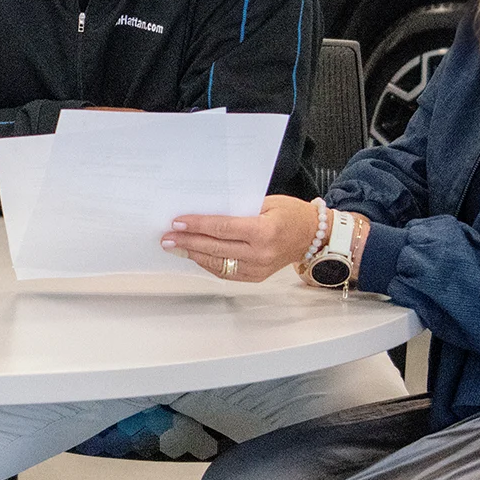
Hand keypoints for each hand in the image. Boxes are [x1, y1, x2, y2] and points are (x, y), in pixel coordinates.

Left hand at [162, 195, 320, 283]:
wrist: (312, 236)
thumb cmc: (291, 214)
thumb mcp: (266, 202)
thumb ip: (237, 209)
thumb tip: (205, 213)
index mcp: (264, 231)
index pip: (222, 228)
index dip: (197, 226)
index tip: (177, 223)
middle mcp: (261, 253)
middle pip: (215, 248)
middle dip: (187, 242)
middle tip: (166, 238)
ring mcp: (258, 269)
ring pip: (217, 263)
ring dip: (193, 255)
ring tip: (175, 247)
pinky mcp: (256, 277)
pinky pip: (225, 272)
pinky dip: (208, 263)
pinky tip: (194, 255)